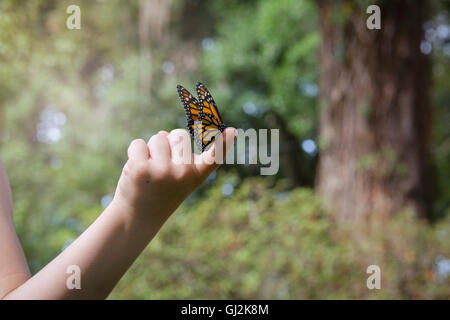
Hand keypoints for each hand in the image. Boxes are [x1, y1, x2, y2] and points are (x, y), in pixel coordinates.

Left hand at [113, 127, 236, 223]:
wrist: (139, 216)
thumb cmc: (163, 192)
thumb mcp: (180, 177)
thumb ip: (179, 154)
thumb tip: (163, 133)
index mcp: (196, 175)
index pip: (214, 157)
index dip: (224, 143)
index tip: (233, 131)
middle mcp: (183, 173)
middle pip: (179, 135)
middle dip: (169, 143)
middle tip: (163, 166)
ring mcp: (161, 170)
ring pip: (157, 138)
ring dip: (151, 149)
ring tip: (149, 171)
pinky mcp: (140, 168)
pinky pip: (138, 143)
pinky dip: (135, 152)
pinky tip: (136, 170)